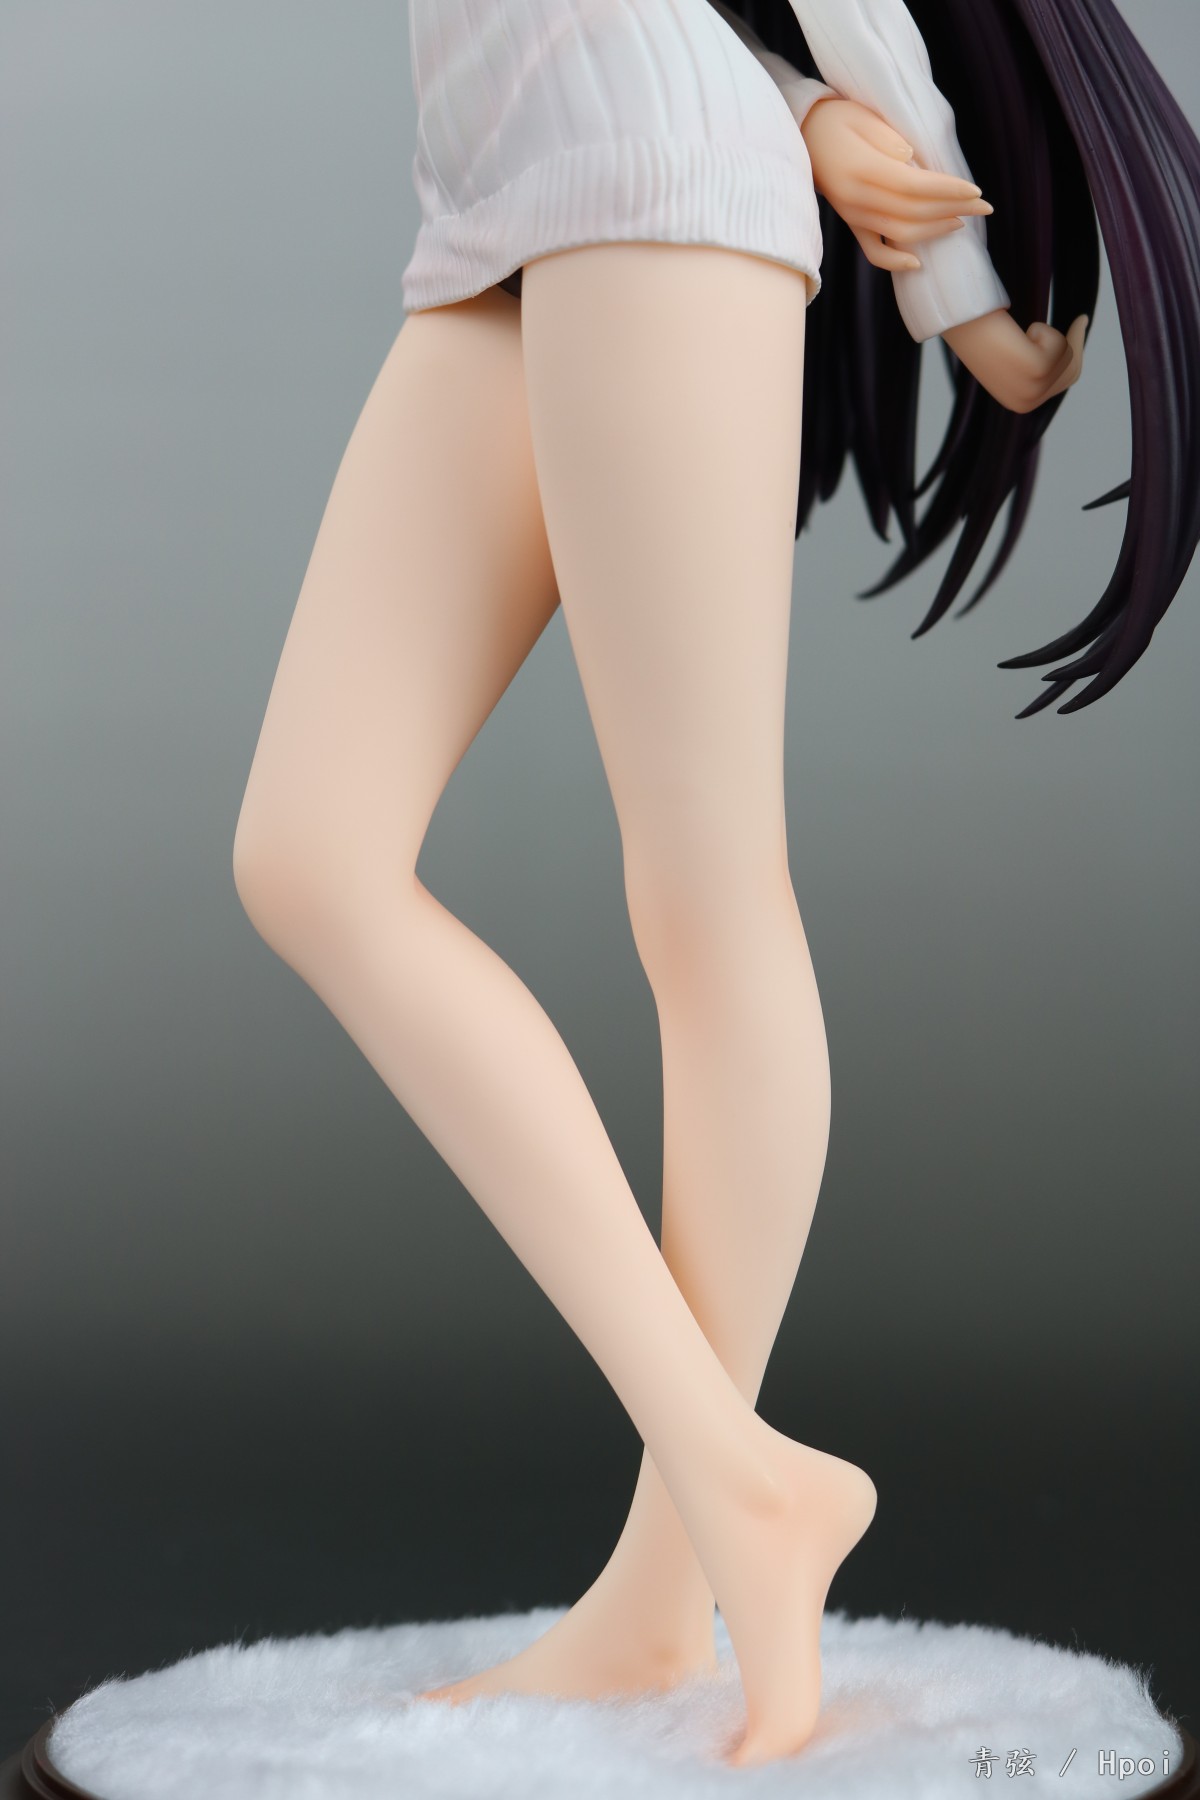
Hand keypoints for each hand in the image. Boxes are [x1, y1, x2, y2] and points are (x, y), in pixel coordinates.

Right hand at [799, 95, 990, 272]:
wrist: (804, 135)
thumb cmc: (838, 119)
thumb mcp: (863, 116)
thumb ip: (888, 138)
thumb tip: (911, 159)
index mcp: (864, 170)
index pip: (915, 187)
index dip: (948, 191)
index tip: (976, 190)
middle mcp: (859, 199)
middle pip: (914, 213)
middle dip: (953, 210)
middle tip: (983, 206)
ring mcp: (854, 215)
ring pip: (901, 234)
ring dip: (935, 232)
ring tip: (961, 221)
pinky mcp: (852, 222)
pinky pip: (873, 251)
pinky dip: (895, 261)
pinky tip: (918, 262)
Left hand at [942, 308, 1088, 412]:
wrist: (962, 328)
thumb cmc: (981, 337)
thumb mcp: (1011, 358)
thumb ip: (1035, 364)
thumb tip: (1065, 354)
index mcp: (1021, 404)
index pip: (1062, 383)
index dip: (1075, 356)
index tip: (1078, 329)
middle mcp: (1028, 402)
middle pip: (1072, 371)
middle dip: (1076, 342)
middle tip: (1081, 318)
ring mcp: (1033, 390)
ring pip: (1066, 353)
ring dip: (1047, 334)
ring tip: (1019, 334)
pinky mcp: (1037, 370)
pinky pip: (1058, 343)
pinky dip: (1042, 330)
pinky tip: (1020, 333)